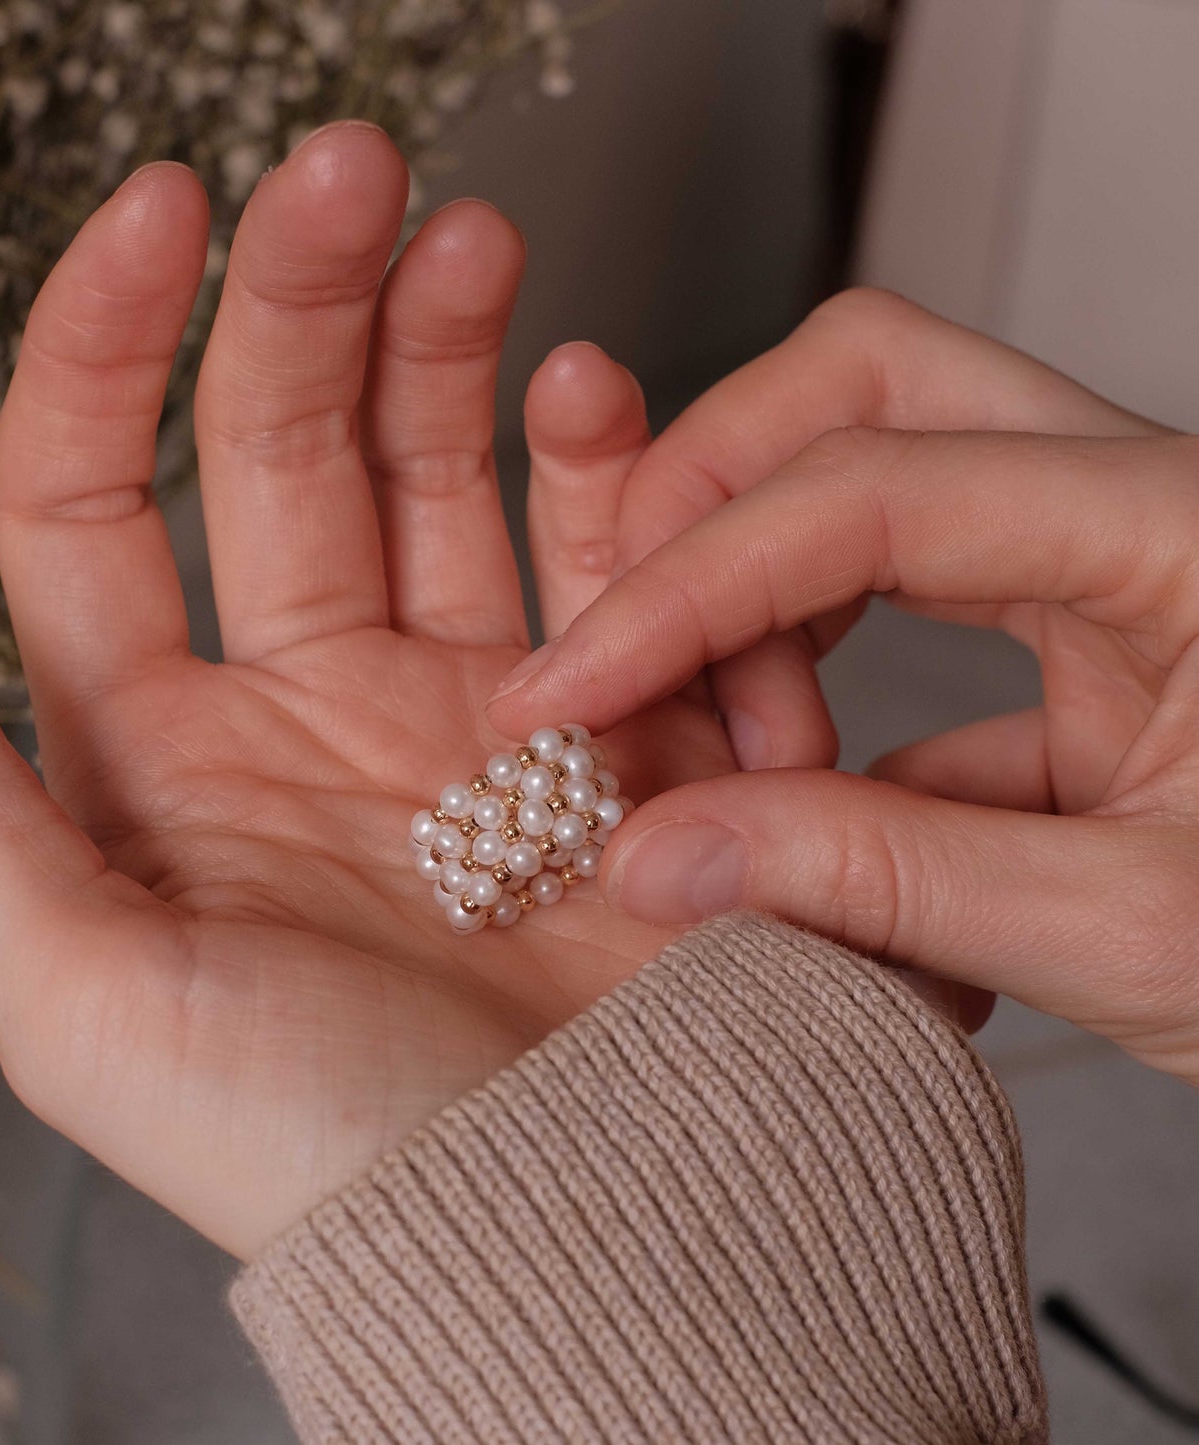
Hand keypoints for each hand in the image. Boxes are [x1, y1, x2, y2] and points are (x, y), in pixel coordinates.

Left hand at [0, 125, 733, 1257]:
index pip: (94, 495)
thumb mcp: (90, 1001)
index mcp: (164, 754)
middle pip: (281, 446)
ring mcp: (464, 705)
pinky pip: (598, 559)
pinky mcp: (608, 725)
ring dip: (456, 345)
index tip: (165, 205)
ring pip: (439, 472)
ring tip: (482, 250)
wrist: (579, 1230)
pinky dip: (602, 474)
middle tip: (365, 174)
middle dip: (312, 295)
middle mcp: (306, 708)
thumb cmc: (327, 1155)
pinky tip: (596, 401)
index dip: (111, 337)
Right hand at [488, 288, 1198, 1084]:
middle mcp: (1135, 504)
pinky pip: (907, 623)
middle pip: (868, 384)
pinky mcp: (1082, 644)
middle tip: (630, 645)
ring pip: (872, 475)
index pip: (867, 496)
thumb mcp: (1139, 934)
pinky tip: (810, 813)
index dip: (684, 590)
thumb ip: (880, 885)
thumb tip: (658, 860)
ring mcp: (1106, 566)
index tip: (564, 691)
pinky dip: (822, 704)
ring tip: (743, 761)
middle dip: (710, 496)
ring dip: (761, 602)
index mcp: (1181, 532)